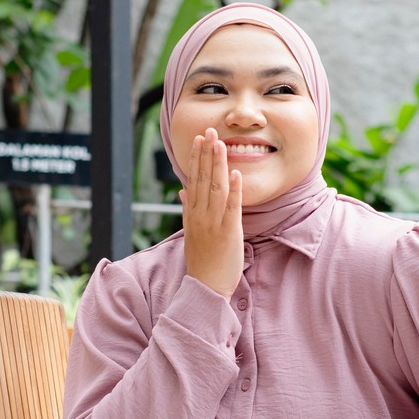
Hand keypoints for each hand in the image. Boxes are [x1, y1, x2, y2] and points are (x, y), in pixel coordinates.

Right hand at [179, 128, 243, 299]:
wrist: (206, 287)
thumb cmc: (203, 263)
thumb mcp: (191, 233)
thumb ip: (188, 210)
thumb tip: (183, 190)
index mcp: (192, 215)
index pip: (194, 180)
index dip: (196, 159)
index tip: (199, 140)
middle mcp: (200, 216)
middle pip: (203, 179)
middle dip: (206, 154)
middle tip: (209, 131)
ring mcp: (213, 224)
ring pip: (215, 188)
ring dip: (218, 165)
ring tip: (221, 143)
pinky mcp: (228, 233)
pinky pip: (231, 208)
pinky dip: (233, 191)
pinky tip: (235, 173)